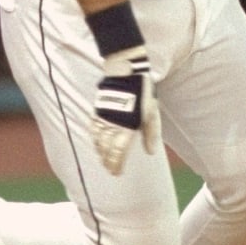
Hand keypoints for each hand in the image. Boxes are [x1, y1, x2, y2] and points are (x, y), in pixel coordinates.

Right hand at [90, 44, 160, 175]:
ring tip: (103, 159)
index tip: (116, 173)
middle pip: (106, 149)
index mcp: (127, 127)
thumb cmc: (142, 92)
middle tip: (110, 170)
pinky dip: (94, 138)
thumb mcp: (152, 113)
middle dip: (108, 161)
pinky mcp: (98, 110)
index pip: (118, 153)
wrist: (126, 71)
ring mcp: (103, 117)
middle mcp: (113, 125)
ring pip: (98, 140)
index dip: (116, 164)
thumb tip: (150, 152)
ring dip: (100, 152)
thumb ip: (151, 134)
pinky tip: (96, 142)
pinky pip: (93, 128)